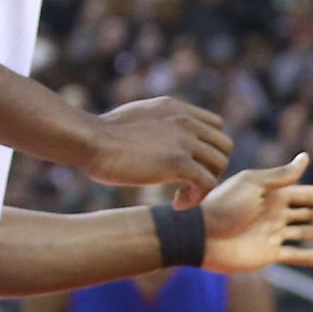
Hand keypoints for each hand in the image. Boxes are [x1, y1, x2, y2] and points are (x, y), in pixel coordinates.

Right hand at [92, 97, 232, 205]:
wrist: (88, 140)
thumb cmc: (100, 135)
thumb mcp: (136, 118)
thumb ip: (157, 124)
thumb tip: (161, 139)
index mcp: (176, 108)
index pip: (216, 126)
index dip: (209, 148)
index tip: (190, 164)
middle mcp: (185, 120)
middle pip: (224, 146)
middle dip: (211, 167)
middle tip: (189, 182)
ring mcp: (184, 140)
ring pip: (220, 165)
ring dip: (205, 184)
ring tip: (181, 195)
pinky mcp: (179, 162)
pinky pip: (207, 184)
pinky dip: (197, 198)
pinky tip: (177, 203)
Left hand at [200, 153, 312, 271]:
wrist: (198, 237)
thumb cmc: (223, 206)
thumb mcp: (253, 184)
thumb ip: (281, 175)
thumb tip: (306, 158)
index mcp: (273, 194)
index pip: (308, 195)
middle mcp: (275, 213)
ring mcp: (272, 234)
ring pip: (308, 235)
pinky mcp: (267, 255)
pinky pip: (294, 255)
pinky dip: (311, 257)